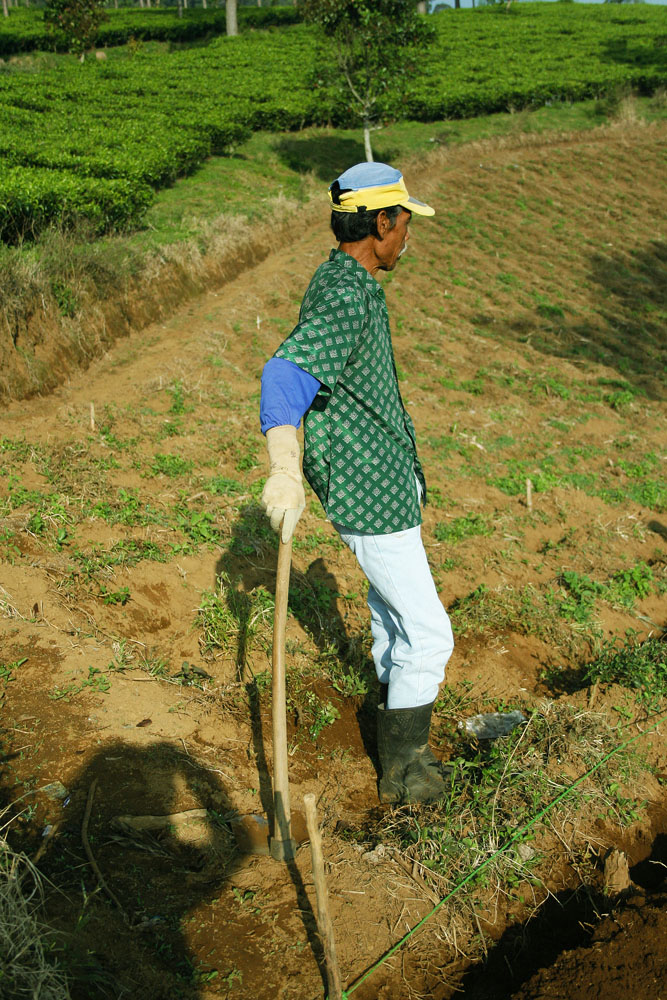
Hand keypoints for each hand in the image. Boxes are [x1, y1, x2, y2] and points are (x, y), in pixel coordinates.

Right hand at [261, 425, 305, 542]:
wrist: (284, 473)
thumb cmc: (295, 491)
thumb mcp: (300, 503)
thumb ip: (295, 516)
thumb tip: (289, 532)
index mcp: (292, 504)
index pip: (288, 522)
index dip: (285, 532)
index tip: (284, 540)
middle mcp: (281, 502)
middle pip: (275, 521)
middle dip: (276, 527)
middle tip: (278, 528)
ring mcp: (271, 499)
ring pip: (269, 515)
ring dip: (273, 515)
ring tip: (279, 507)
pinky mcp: (264, 496)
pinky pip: (265, 508)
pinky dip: (268, 507)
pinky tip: (274, 500)